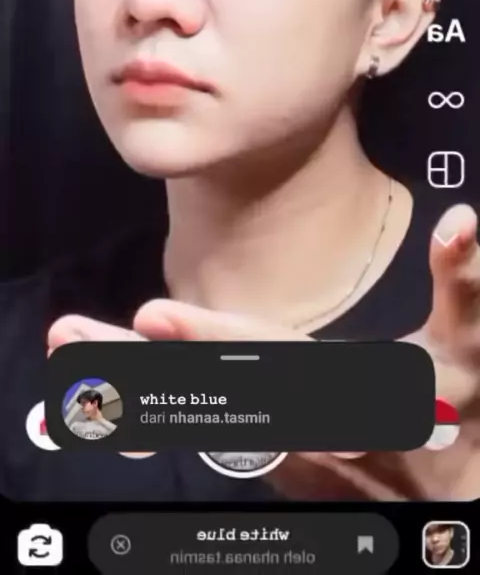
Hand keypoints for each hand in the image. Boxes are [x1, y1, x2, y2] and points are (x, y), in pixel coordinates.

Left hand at [48, 203, 479, 499]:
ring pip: (194, 422)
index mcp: (347, 394)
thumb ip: (461, 285)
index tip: (153, 319)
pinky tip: (98, 402)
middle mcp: (301, 429)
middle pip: (208, 401)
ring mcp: (279, 449)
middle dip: (138, 374)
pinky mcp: (268, 453)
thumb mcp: (467, 347)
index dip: (216, 342)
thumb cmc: (459, 410)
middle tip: (70, 341)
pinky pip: (199, 431)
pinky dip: (148, 415)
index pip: (270, 365)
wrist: (446, 493)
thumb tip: (461, 218)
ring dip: (125, 394)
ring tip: (66, 361)